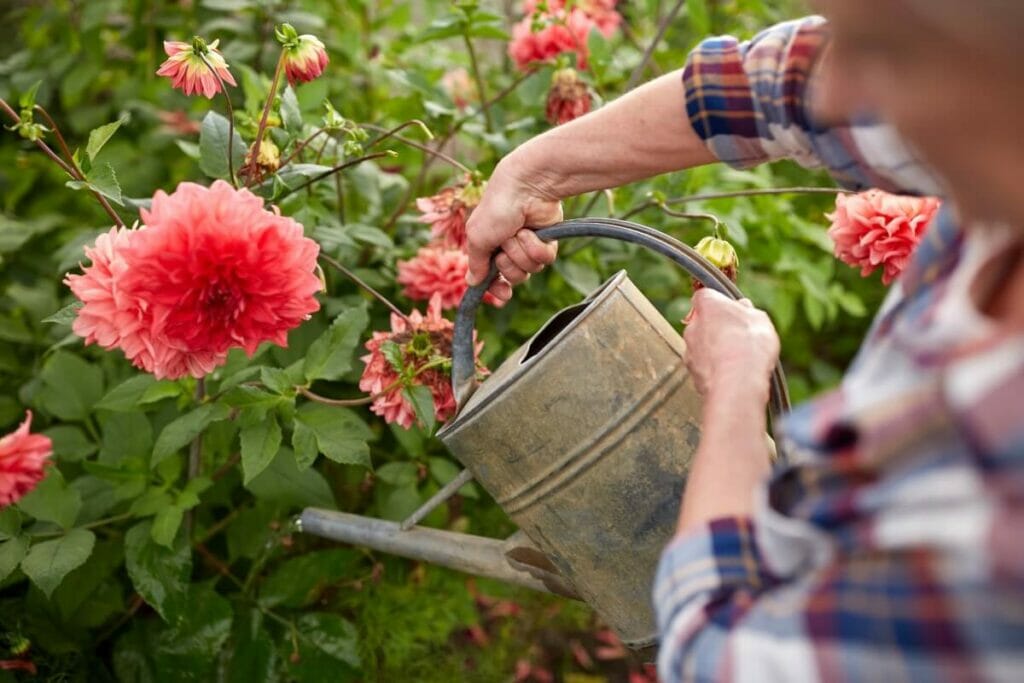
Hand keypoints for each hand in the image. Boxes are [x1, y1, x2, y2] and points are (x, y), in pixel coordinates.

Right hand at [465, 154, 560, 303]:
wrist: (525, 188)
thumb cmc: (496, 209)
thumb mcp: (477, 237)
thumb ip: (475, 263)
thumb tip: (471, 282)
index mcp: (489, 247)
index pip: (493, 278)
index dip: (498, 288)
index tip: (503, 293)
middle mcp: (508, 248)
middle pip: (514, 277)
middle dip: (509, 263)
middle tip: (506, 243)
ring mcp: (528, 245)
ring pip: (530, 270)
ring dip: (522, 252)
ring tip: (519, 232)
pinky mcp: (547, 241)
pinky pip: (545, 260)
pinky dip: (537, 247)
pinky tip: (533, 232)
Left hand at [683, 288, 779, 403]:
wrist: (737, 384)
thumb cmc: (750, 346)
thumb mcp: (760, 319)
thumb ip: (748, 311)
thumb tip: (743, 307)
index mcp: (707, 305)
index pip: (705, 295)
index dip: (719, 302)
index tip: (732, 310)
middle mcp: (692, 326)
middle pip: (703, 322)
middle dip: (717, 327)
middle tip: (739, 336)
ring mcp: (689, 351)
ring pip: (702, 345)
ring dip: (715, 350)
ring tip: (739, 360)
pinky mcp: (692, 373)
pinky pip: (704, 366)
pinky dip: (714, 369)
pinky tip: (732, 375)